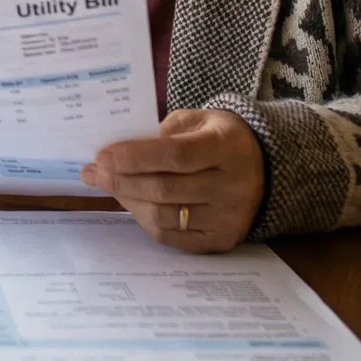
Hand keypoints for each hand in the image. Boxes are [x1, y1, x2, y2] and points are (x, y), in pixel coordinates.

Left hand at [80, 108, 264, 253]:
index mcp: (227, 148)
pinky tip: (130, 202)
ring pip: (163, 216)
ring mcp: (228, 218)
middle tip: (92, 172)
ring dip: (127, 200)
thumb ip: (163, 132)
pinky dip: (144, 219)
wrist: (267, 170)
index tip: (101, 155)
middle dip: (120, 181)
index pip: (175, 156)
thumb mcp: (199, 120)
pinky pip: (172, 237)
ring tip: (106, 184)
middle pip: (164, 190)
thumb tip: (118, 151)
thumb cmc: (221, 138)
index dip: (134, 157)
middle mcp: (232, 187)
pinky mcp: (221, 240)